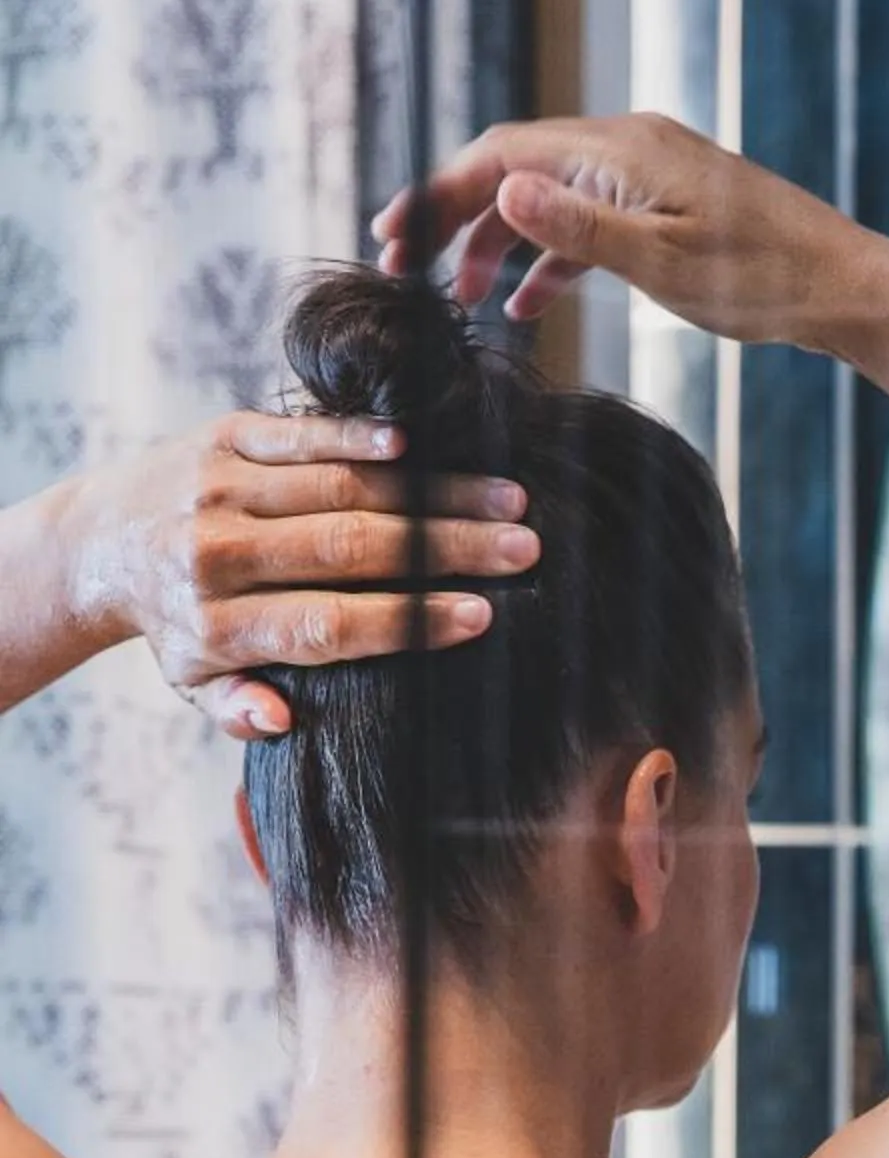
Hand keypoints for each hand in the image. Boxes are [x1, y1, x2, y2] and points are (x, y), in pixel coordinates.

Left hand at [62, 412, 538, 738]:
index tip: (482, 615)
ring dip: (434, 493)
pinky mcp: (226, 436)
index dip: (409, 619)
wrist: (96, 542)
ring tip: (506, 500)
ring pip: (345, 487)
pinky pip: (306, 435)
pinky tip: (424, 446)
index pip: (330, 623)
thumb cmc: (174, 622)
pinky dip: (364, 436)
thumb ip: (239, 710)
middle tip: (523, 550)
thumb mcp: (196, 682)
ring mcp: (221, 487)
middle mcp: (217, 552)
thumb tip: (282, 723)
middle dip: (448, 548)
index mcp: (219, 624)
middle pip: (352, 548)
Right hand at [372, 112, 886, 347]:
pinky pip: (589, 221)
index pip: (503, 155)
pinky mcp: (667, 206)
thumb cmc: (763, 279)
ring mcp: (648, 174)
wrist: (845, 287)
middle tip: (406, 268)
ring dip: (500, 243)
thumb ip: (577, 230)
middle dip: (456, 215)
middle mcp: (628, 147)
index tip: (393, 237)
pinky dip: (550, 257)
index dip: (440, 193)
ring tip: (463, 299)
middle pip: (515, 169)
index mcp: (620, 150)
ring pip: (549, 198)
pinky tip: (526, 304)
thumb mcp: (663, 263)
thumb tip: (501, 191)